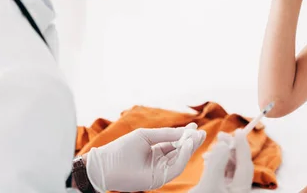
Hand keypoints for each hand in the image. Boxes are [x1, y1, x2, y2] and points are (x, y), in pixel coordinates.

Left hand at [85, 123, 205, 191]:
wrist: (104, 165)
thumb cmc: (121, 149)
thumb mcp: (146, 136)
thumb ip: (166, 134)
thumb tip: (186, 131)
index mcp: (156, 151)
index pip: (175, 143)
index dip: (186, 136)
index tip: (195, 127)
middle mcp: (159, 162)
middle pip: (180, 152)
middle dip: (191, 143)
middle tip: (202, 133)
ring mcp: (159, 171)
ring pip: (180, 161)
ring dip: (189, 149)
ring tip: (195, 137)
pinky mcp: (157, 180)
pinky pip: (175, 169)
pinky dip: (182, 157)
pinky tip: (186, 146)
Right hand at [190, 130, 253, 192]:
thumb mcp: (208, 183)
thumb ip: (217, 164)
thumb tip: (223, 145)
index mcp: (241, 189)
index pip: (245, 164)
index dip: (242, 145)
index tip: (239, 131)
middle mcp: (237, 189)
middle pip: (239, 164)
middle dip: (230, 148)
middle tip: (221, 135)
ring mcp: (229, 190)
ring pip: (230, 168)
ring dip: (221, 155)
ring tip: (210, 149)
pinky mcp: (220, 190)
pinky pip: (222, 173)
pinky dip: (216, 164)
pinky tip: (208, 160)